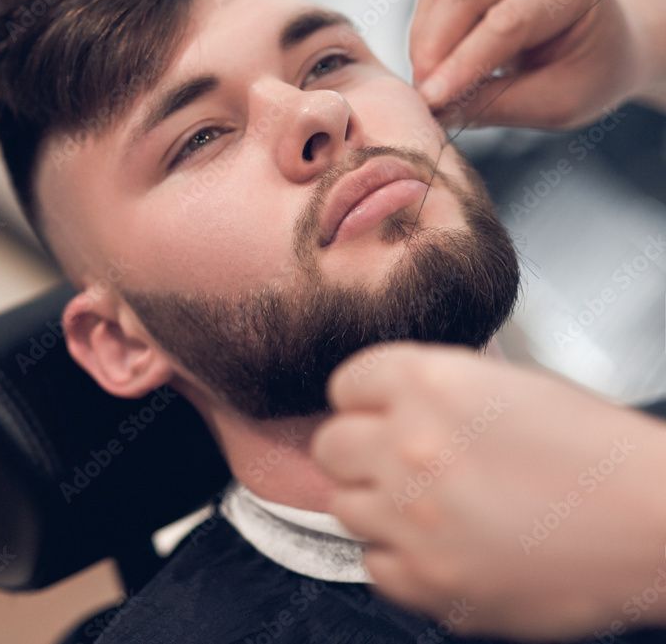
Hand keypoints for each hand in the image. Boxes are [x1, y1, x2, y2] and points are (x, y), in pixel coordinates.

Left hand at [311, 341, 665, 639]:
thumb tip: (387, 405)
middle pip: (331, 445)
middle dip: (358, 451)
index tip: (373, 413)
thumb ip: (436, 392)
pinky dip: (397, 558)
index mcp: (432, 384)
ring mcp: (412, 517)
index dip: (362, 400)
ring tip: (423, 508)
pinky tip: (438, 547)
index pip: (347, 383)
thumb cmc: (597, 454)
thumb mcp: (510, 388)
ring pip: (343, 505)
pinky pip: (373, 564)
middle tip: (393, 464)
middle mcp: (410, 445)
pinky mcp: (427, 580)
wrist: (655, 525)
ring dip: (375, 505)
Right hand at [409, 0, 647, 128]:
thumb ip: (497, 104)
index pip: (508, 21)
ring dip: (423, 37)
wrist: (598, 42)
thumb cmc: (586, 72)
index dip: (463, 62)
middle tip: (423, 96)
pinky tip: (430, 58)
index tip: (432, 100)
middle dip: (433, 47)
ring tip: (428, 81)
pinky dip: (424, 27)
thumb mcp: (556, 103)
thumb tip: (437, 109)